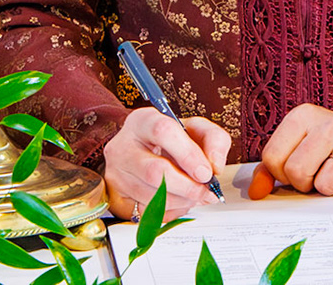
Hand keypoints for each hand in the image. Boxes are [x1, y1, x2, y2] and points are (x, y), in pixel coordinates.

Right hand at [102, 106, 230, 220]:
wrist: (148, 149)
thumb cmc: (173, 139)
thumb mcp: (198, 129)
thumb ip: (215, 141)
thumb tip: (215, 167)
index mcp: (143, 120)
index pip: (163, 132)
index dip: (188, 155)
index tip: (206, 172)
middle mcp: (123, 144)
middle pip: (155, 172)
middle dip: (187, 187)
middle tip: (206, 191)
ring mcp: (117, 171)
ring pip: (151, 195)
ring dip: (181, 201)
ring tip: (196, 195)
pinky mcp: (118, 193)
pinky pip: (147, 210)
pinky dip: (170, 210)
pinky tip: (180, 201)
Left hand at [249, 104, 332, 198]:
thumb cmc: (327, 147)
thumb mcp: (296, 149)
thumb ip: (270, 169)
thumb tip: (256, 192)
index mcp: (302, 115)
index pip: (273, 158)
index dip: (282, 175)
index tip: (297, 169)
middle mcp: (330, 121)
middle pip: (297, 172)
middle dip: (305, 184)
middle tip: (317, 174)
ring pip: (325, 185)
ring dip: (329, 189)